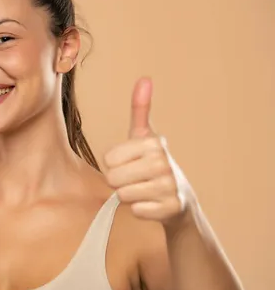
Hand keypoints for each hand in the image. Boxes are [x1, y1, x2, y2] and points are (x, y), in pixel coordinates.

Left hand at [104, 78, 193, 223]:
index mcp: (153, 143)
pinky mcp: (171, 208)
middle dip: (119, 182)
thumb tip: (144, 79)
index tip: (131, 163)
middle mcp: (163, 162)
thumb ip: (140, 109)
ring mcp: (169, 186)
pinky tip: (152, 204)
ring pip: (122, 195)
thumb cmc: (154, 164)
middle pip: (112, 178)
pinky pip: (136, 211)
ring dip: (129, 196)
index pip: (108, 159)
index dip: (115, 164)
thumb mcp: (145, 137)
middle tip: (136, 180)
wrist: (180, 199)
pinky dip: (140, 210)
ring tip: (145, 191)